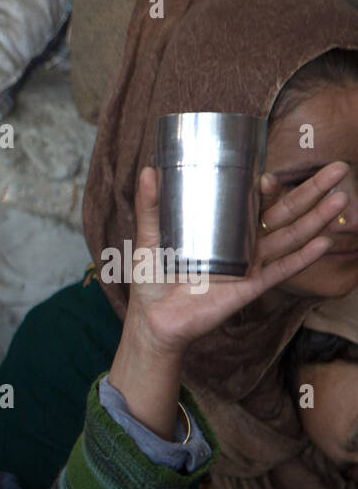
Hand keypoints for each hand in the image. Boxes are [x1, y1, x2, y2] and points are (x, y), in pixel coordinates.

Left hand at [125, 161, 347, 358]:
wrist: (152, 319)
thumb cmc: (152, 280)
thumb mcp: (150, 237)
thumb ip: (151, 206)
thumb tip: (148, 170)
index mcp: (223, 229)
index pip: (254, 202)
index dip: (268, 188)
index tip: (268, 176)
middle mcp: (242, 244)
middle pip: (284, 213)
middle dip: (312, 192)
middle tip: (338, 169)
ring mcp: (250, 265)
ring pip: (290, 237)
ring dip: (318, 218)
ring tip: (342, 197)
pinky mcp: (250, 287)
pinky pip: (281, 270)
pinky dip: (303, 256)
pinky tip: (324, 241)